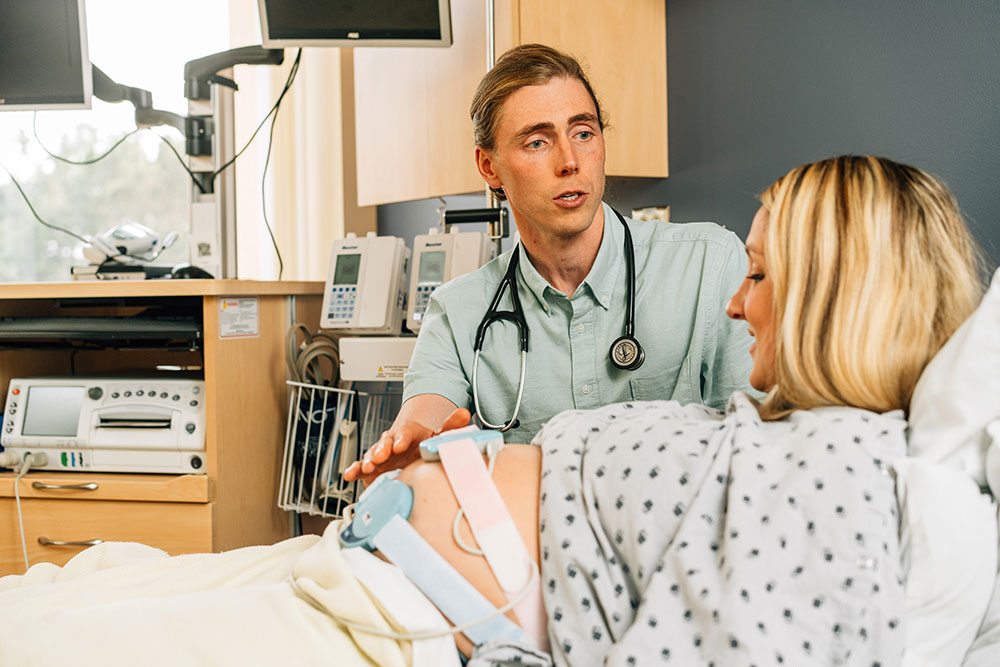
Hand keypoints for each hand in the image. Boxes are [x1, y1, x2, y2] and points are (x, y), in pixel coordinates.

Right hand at [343, 408, 472, 485]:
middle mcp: (392, 443)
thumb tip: (465, 414)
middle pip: (386, 442)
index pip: (405, 433)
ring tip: (368, 467)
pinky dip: (355, 470)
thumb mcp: (439, 436)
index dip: (402, 438)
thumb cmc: (424, 445)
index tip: (400, 444)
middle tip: (382, 456)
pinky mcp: (373, 468)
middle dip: (382, 449)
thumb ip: (451, 426)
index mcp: (409, 434)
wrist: (412, 453)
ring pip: (372, 454)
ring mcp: (381, 455)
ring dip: (369, 460)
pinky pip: (362, 467)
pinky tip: (350, 474)